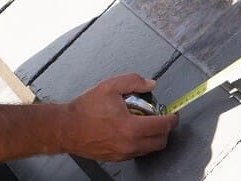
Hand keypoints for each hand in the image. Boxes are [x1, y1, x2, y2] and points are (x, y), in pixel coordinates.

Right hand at [61, 74, 178, 160]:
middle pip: (160, 142)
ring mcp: (123, 154)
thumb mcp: (111, 86)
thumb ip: (134, 81)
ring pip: (149, 149)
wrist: (66, 127)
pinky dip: (141, 142)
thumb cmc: (86, 108)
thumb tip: (151, 84)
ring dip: (153, 137)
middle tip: (161, 117)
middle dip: (165, 130)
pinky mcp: (116, 158)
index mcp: (130, 127)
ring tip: (145, 122)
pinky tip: (132, 130)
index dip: (172, 119)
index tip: (174, 114)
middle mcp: (129, 145)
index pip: (162, 126)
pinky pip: (137, 152)